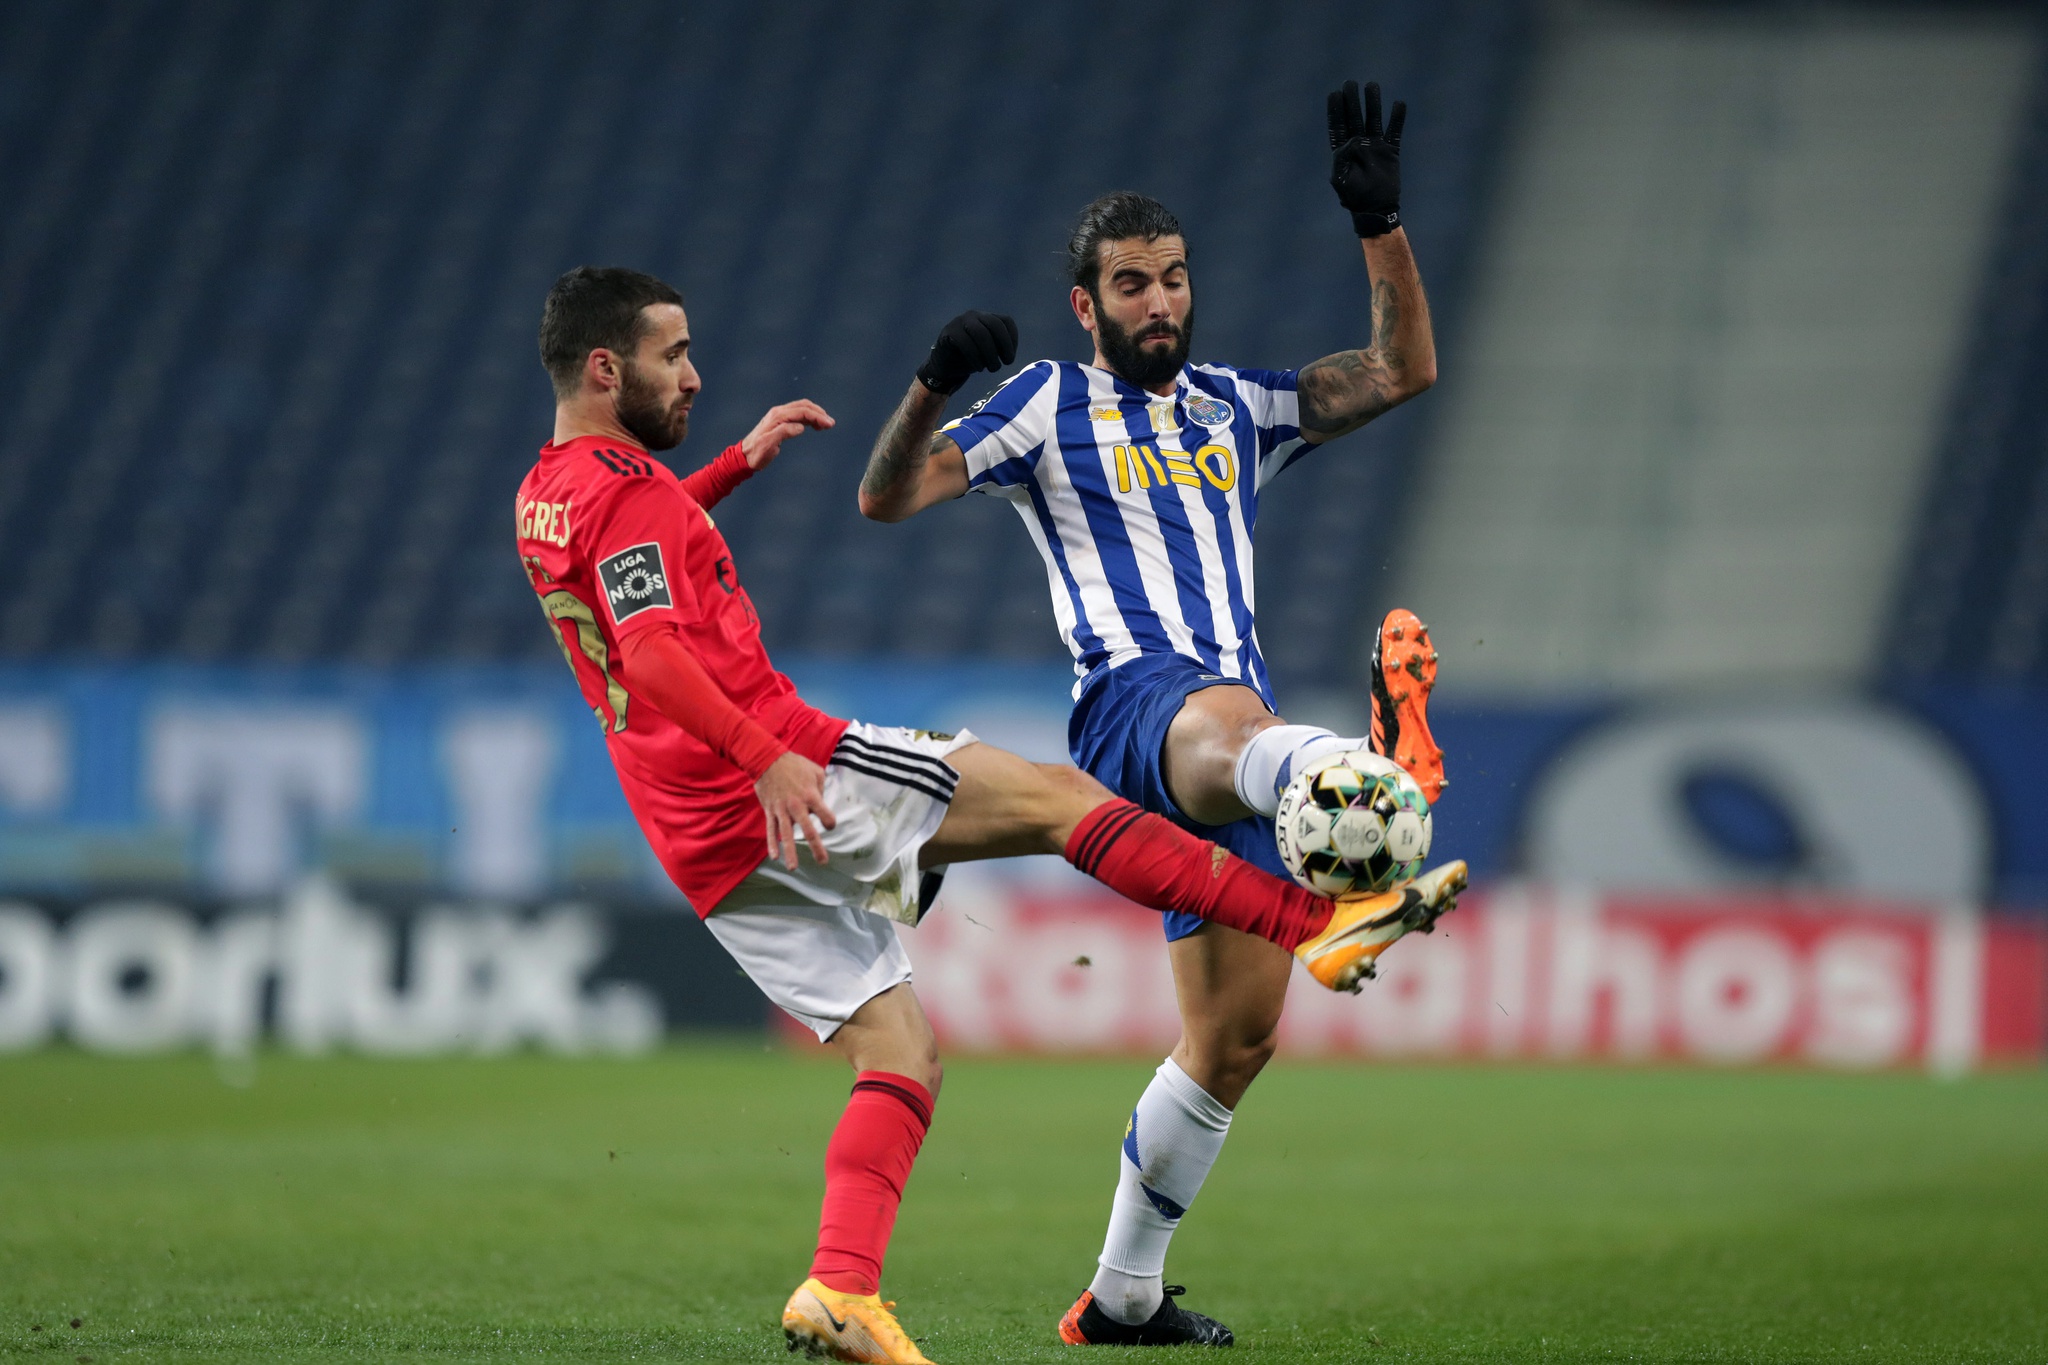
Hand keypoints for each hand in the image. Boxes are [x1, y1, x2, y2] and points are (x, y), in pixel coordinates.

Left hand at [741, 399, 833, 469]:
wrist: (744, 456)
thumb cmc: (756, 453)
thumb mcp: (768, 445)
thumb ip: (783, 433)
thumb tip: (800, 427)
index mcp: (777, 417)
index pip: (802, 411)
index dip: (817, 416)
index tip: (829, 424)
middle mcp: (778, 412)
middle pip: (803, 406)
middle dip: (819, 413)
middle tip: (831, 424)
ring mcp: (779, 415)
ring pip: (801, 409)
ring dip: (815, 414)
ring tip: (826, 425)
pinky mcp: (780, 421)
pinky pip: (797, 414)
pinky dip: (809, 417)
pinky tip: (815, 425)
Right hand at [755, 751, 836, 870]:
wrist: (767, 759)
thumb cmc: (795, 764)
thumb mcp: (816, 771)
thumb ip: (822, 788)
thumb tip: (821, 803)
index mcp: (811, 795)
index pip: (825, 816)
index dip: (830, 822)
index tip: (829, 824)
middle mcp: (797, 805)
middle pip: (808, 830)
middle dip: (817, 847)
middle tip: (823, 861)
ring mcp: (781, 810)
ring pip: (786, 835)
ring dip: (790, 852)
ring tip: (793, 867)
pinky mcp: (770, 811)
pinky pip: (771, 830)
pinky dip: (772, 843)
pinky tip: (774, 857)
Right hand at [916, 310, 1017, 394]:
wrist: (945, 365)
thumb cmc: (970, 358)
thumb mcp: (989, 351)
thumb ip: (999, 348)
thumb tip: (1009, 355)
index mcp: (987, 318)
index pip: (1006, 321)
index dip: (1013, 339)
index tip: (1010, 357)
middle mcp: (974, 315)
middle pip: (995, 325)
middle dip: (1004, 345)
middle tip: (1006, 363)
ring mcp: (960, 321)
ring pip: (981, 333)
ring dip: (990, 353)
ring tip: (992, 368)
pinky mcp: (949, 332)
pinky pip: (965, 342)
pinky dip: (975, 357)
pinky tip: (978, 368)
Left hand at [1327, 78, 1404, 238]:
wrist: (1376, 209)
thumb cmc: (1353, 197)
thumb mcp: (1340, 178)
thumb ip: (1341, 158)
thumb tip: (1352, 139)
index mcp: (1343, 151)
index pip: (1338, 125)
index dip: (1336, 109)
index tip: (1334, 93)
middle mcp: (1358, 144)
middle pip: (1355, 117)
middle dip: (1352, 100)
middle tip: (1350, 83)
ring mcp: (1375, 146)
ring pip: (1374, 119)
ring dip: (1372, 103)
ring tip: (1372, 86)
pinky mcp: (1391, 151)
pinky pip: (1395, 131)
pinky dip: (1397, 118)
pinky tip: (1398, 104)